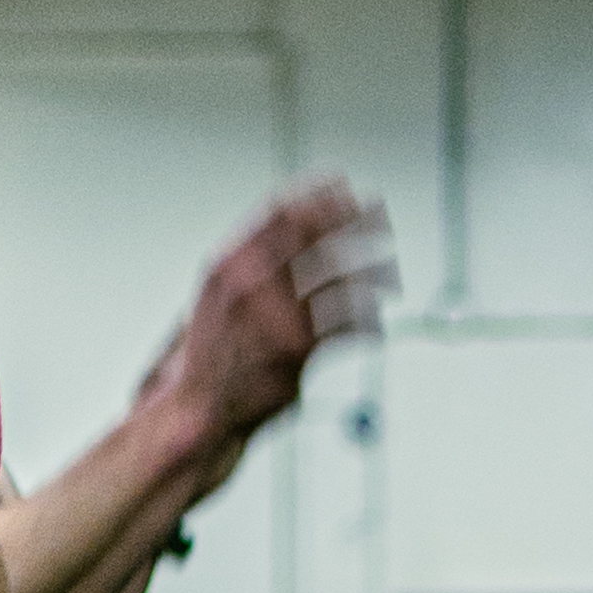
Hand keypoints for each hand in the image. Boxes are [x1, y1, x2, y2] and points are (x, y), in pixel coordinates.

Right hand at [147, 181, 397, 451]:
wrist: (201, 407)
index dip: (318, 194)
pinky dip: (369, 323)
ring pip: (343, 278)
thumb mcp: (219, 290)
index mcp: (229, 262)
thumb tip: (294, 215)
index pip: (281, 211)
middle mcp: (251, 283)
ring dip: (374, 271)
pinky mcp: (299, 351)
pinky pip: (348, 324)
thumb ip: (251, 255)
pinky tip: (376, 324)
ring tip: (391, 273)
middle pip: (317, 236)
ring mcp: (275, 315)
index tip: (344, 185)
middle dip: (356, 220)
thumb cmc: (214, 348)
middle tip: (381, 214)